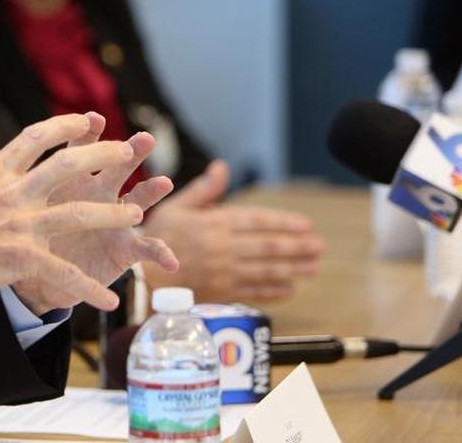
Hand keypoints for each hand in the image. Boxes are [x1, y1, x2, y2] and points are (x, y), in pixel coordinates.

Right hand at [0, 113, 170, 312]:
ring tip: (136, 213)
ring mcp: (17, 223)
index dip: (64, 125)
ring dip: (111, 213)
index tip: (86, 119)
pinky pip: (64, 273)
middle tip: (127, 150)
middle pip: (68, 163)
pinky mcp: (20, 258)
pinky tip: (108, 301)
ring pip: (78, 212)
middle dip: (103, 154)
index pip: (35, 137)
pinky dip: (88, 289)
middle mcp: (9, 191)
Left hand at [12, 113, 178, 313]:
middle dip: (128, 152)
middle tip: (143, 139)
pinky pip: (144, 250)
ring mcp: (110, 220)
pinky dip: (160, 253)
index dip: (81, 133)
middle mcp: (92, 193)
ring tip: (164, 183)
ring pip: (136, 200)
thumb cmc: (17, 237)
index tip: (89, 119)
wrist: (30, 277)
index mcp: (62, 179)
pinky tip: (172, 262)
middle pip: (112, 166)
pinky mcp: (121, 249)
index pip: (72, 149)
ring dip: (152, 191)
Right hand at [142, 160, 324, 302]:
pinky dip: (274, 290)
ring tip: (313, 266)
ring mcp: (222, 272)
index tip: (306, 225)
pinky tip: (290, 288)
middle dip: (296, 247)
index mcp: (213, 224)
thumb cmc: (157, 238)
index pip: (256, 221)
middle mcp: (221, 248)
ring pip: (265, 270)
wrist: (142, 278)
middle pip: (267, 247)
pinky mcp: (220, 293)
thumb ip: (204, 190)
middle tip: (319, 247)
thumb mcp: (176, 208)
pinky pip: (253, 291)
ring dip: (293, 268)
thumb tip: (222, 168)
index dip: (283, 223)